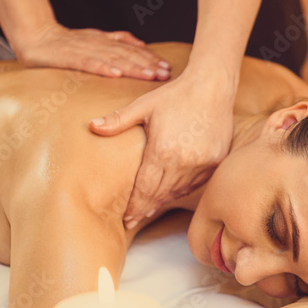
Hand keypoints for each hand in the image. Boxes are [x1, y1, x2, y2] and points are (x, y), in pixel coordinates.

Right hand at [14, 23, 170, 79]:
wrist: (34, 36)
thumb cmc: (66, 42)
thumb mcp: (95, 39)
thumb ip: (117, 40)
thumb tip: (142, 44)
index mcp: (104, 40)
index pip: (131, 49)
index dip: (150, 58)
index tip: (166, 68)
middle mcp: (97, 43)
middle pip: (126, 54)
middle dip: (147, 64)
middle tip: (164, 74)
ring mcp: (83, 49)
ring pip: (111, 58)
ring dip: (132, 67)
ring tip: (148, 75)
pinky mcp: (68, 57)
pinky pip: (87, 63)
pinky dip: (102, 68)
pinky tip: (115, 74)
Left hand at [89, 71, 235, 225]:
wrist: (212, 87)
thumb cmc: (175, 95)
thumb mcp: (143, 106)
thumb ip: (118, 120)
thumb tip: (91, 126)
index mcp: (162, 152)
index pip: (145, 189)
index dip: (135, 206)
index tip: (127, 218)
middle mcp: (183, 163)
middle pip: (160, 194)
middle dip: (145, 208)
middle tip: (133, 220)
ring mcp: (202, 164)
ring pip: (178, 191)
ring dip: (163, 201)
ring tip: (149, 209)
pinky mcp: (215, 162)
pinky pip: (196, 184)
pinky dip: (182, 190)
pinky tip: (172, 192)